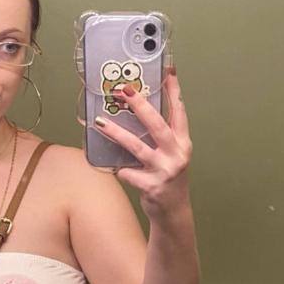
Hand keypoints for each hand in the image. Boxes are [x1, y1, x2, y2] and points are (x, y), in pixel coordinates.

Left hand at [93, 69, 191, 219]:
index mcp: (183, 143)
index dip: (173, 91)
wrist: (173, 212)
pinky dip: (119, 170)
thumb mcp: (172, 154)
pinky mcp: (152, 186)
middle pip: (157, 125)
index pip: (179, 111)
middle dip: (140, 106)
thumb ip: (161, 136)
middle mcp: (177, 154)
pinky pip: (128, 173)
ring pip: (137, 147)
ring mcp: (165, 170)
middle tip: (125, 90)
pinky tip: (115, 168)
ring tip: (100, 122)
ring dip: (117, 133)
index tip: (168, 71)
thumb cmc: (168, 178)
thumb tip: (138, 110)